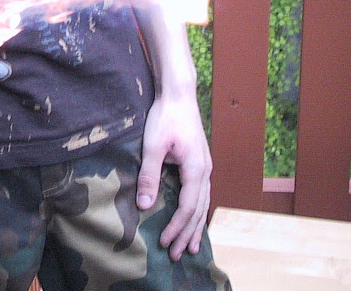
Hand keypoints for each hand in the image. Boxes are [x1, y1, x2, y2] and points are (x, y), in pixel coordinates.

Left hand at [137, 92, 211, 261]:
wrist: (179, 96)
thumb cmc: (165, 117)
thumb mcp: (153, 146)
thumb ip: (149, 176)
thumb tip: (144, 205)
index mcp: (196, 169)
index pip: (187, 207)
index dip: (176, 227)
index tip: (164, 243)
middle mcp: (205, 171)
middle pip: (199, 210)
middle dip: (188, 234)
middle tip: (178, 256)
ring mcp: (205, 167)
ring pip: (203, 204)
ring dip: (196, 226)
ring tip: (192, 247)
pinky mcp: (200, 163)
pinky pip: (202, 194)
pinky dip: (198, 211)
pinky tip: (194, 219)